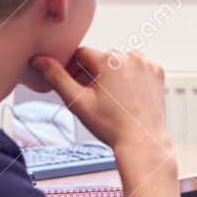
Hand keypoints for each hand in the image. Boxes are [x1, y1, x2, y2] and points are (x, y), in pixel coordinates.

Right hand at [32, 47, 168, 154]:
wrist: (143, 142)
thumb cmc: (111, 126)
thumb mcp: (78, 102)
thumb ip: (56, 77)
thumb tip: (39, 60)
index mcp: (108, 60)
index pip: (80, 54)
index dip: (73, 69)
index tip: (74, 86)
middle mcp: (129, 56)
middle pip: (101, 58)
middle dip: (92, 72)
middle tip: (90, 96)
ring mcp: (146, 63)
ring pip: (119, 61)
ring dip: (111, 73)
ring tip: (109, 97)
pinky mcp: (157, 71)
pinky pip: (137, 66)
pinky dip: (130, 75)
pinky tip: (125, 94)